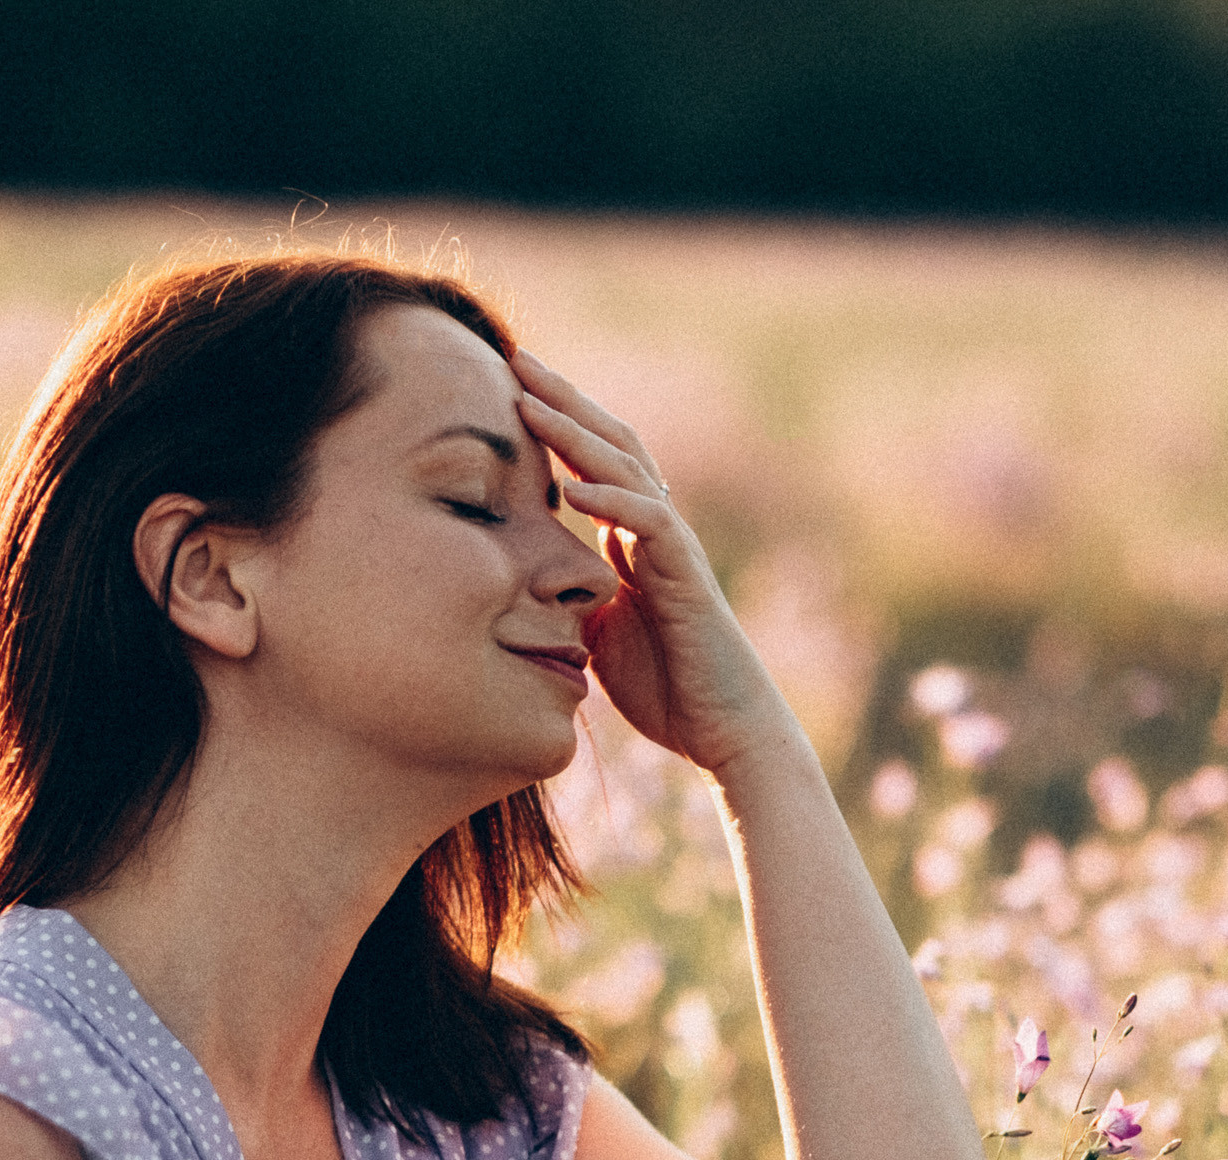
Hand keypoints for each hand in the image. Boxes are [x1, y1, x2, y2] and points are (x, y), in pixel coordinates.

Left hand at [510, 347, 772, 774]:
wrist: (725, 732)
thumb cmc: (666, 689)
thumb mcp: (596, 635)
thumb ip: (569, 598)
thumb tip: (519, 587)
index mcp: (630, 538)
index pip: (590, 460)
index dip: (552, 421)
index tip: (502, 387)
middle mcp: (655, 530)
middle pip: (609, 443)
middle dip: (562, 400)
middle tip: (514, 358)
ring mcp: (674, 549)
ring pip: (628, 471)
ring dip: (577, 434)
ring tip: (530, 403)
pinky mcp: (688, 579)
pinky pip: (651, 526)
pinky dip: (613, 502)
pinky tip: (573, 486)